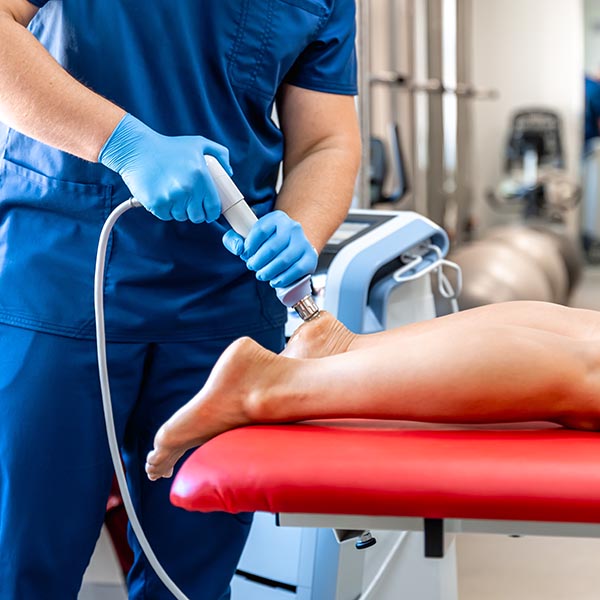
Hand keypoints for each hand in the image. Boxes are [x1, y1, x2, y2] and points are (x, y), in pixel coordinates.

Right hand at [99, 113, 229, 222]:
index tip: (209, 212)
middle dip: (195, 212)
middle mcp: (187, 188)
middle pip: (197, 216)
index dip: (212, 213)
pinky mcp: (155, 203)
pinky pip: (166, 216)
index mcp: (200, 175)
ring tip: (173, 195)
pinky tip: (162, 195)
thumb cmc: (168, 147)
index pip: (213, 206)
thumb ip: (219, 154)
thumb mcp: (198, 143)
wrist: (136, 148)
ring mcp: (170, 197)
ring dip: (179, 210)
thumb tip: (229, 172)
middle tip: (189, 203)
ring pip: (181, 217)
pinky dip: (165, 209)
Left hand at [222, 210, 317, 287]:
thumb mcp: (248, 236)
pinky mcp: (310, 258)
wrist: (291, 247)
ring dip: (269, 272)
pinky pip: (297, 270)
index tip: (245, 254)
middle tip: (252, 266)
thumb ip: (234, 239)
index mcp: (277, 218)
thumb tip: (238, 248)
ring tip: (262, 275)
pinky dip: (283, 278)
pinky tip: (274, 281)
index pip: (260, 230)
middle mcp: (293, 227)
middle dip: (258, 261)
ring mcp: (303, 242)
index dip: (249, 245)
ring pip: (284, 260)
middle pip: (272, 247)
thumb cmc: (266, 243)